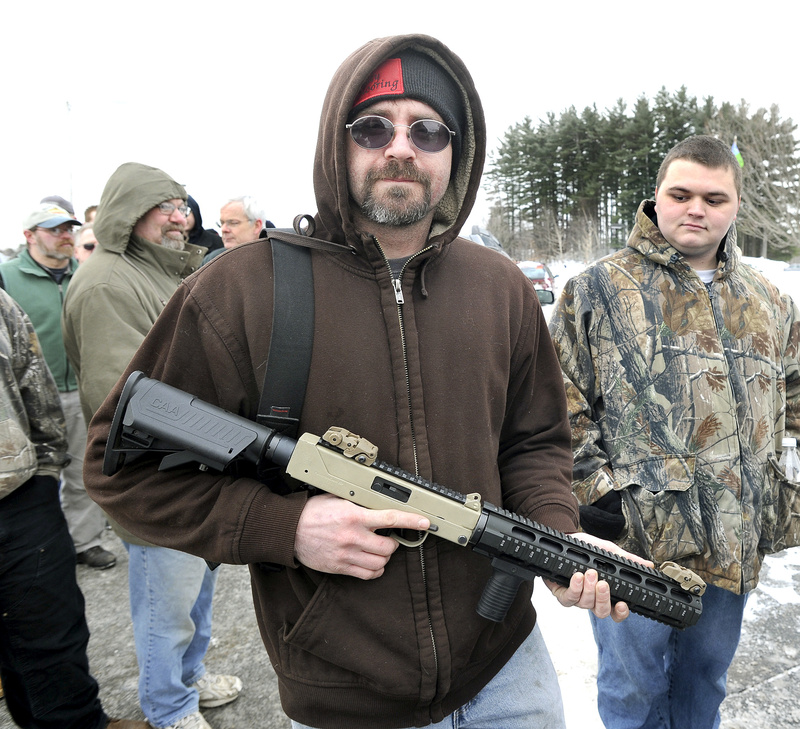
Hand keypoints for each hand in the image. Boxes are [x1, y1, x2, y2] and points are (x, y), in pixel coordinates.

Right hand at [294, 493, 429, 579]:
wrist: (289, 531)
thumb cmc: (312, 512)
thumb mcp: (337, 499)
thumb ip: (358, 504)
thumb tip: (378, 503)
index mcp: (353, 516)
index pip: (390, 518)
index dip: (411, 521)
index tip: (425, 523)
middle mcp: (352, 537)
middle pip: (389, 547)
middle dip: (393, 543)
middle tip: (388, 538)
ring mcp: (346, 554)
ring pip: (380, 563)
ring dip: (384, 557)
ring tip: (379, 550)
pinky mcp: (340, 567)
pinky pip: (367, 575)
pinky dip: (375, 570)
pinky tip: (372, 563)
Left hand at [544, 532, 652, 621]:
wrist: (566, 539)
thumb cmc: (587, 548)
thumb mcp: (608, 551)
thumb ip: (626, 559)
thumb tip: (648, 565)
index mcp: (606, 592)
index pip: (616, 611)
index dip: (620, 613)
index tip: (622, 604)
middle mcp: (592, 598)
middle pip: (601, 611)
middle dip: (603, 599)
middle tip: (603, 584)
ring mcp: (577, 597)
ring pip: (585, 604)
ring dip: (588, 589)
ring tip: (589, 573)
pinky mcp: (562, 594)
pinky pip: (568, 599)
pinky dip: (574, 588)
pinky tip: (577, 577)